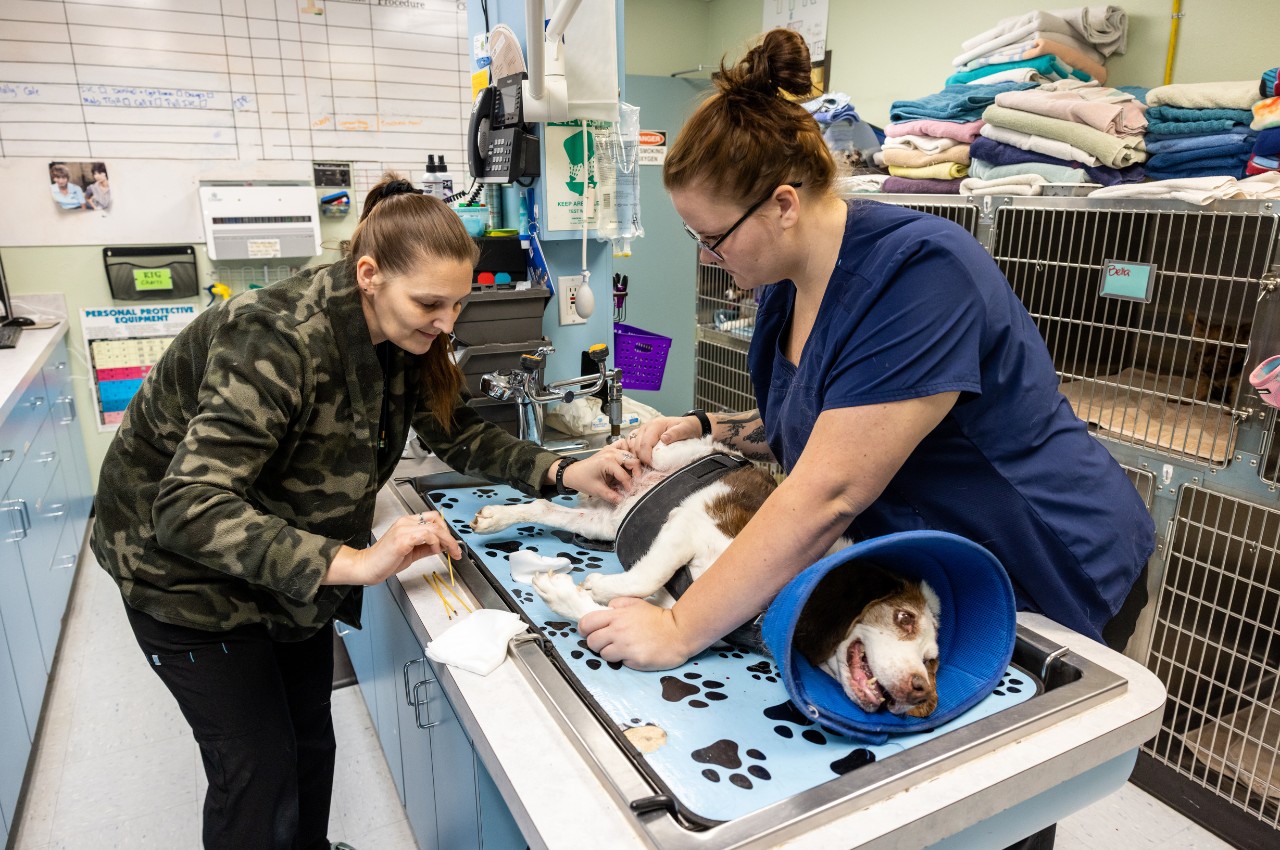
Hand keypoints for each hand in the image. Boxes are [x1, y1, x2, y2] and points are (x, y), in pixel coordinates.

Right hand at [323, 511, 461, 585]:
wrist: (367, 567)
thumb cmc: (386, 560)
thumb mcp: (412, 552)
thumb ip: (426, 547)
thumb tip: (442, 546)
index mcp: (407, 523)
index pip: (433, 518)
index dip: (446, 530)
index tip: (452, 544)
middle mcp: (405, 522)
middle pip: (436, 521)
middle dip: (450, 536)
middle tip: (456, 550)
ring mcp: (403, 529)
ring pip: (434, 527)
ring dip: (446, 540)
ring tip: (449, 552)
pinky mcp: (402, 539)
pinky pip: (425, 534)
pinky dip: (434, 542)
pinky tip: (435, 550)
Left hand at [560, 451, 642, 504]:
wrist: (572, 473)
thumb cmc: (583, 481)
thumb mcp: (597, 491)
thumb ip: (612, 496)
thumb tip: (624, 501)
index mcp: (607, 462)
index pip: (625, 475)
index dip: (629, 486)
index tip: (631, 494)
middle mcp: (611, 453)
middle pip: (633, 461)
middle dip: (636, 473)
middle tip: (635, 484)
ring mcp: (611, 449)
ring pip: (630, 453)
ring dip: (633, 463)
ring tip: (632, 474)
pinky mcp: (610, 448)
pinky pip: (623, 445)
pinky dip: (627, 451)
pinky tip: (626, 462)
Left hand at [578, 597, 692, 669]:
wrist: (679, 633)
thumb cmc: (658, 618)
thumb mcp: (637, 603)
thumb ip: (619, 603)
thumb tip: (606, 608)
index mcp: (617, 615)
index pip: (587, 622)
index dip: (584, 629)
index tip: (588, 632)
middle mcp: (618, 631)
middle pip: (591, 641)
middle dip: (596, 643)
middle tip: (607, 642)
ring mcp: (626, 647)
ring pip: (603, 654)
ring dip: (610, 653)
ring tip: (623, 648)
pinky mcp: (634, 660)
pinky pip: (619, 663)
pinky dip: (624, 660)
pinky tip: (634, 654)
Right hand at [622, 415, 702, 464]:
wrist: (687, 424)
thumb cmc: (686, 427)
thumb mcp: (684, 429)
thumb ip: (675, 433)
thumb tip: (664, 439)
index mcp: (655, 425)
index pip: (644, 444)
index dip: (646, 457)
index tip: (652, 466)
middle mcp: (646, 426)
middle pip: (636, 446)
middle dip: (641, 459)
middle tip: (650, 468)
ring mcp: (642, 430)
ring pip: (632, 446)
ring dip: (637, 456)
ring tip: (646, 464)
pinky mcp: (641, 434)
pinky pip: (632, 444)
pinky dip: (635, 452)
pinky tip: (643, 458)